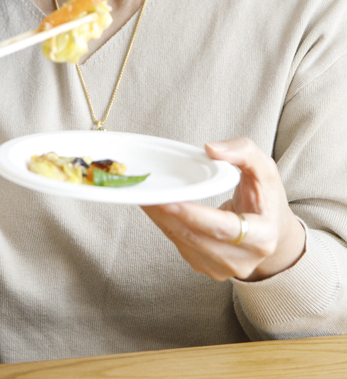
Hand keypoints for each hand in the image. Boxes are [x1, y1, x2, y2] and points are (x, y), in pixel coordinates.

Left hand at [142, 137, 305, 281]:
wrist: (271, 231)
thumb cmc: (265, 197)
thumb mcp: (264, 168)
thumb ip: (243, 152)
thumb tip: (211, 149)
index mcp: (263, 236)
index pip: (225, 228)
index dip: (196, 216)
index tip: (170, 201)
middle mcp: (244, 260)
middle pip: (198, 237)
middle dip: (169, 214)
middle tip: (146, 192)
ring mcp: (224, 268)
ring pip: (185, 242)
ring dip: (162, 219)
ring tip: (145, 196)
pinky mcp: (206, 267)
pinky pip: (180, 245)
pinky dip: (165, 225)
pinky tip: (155, 207)